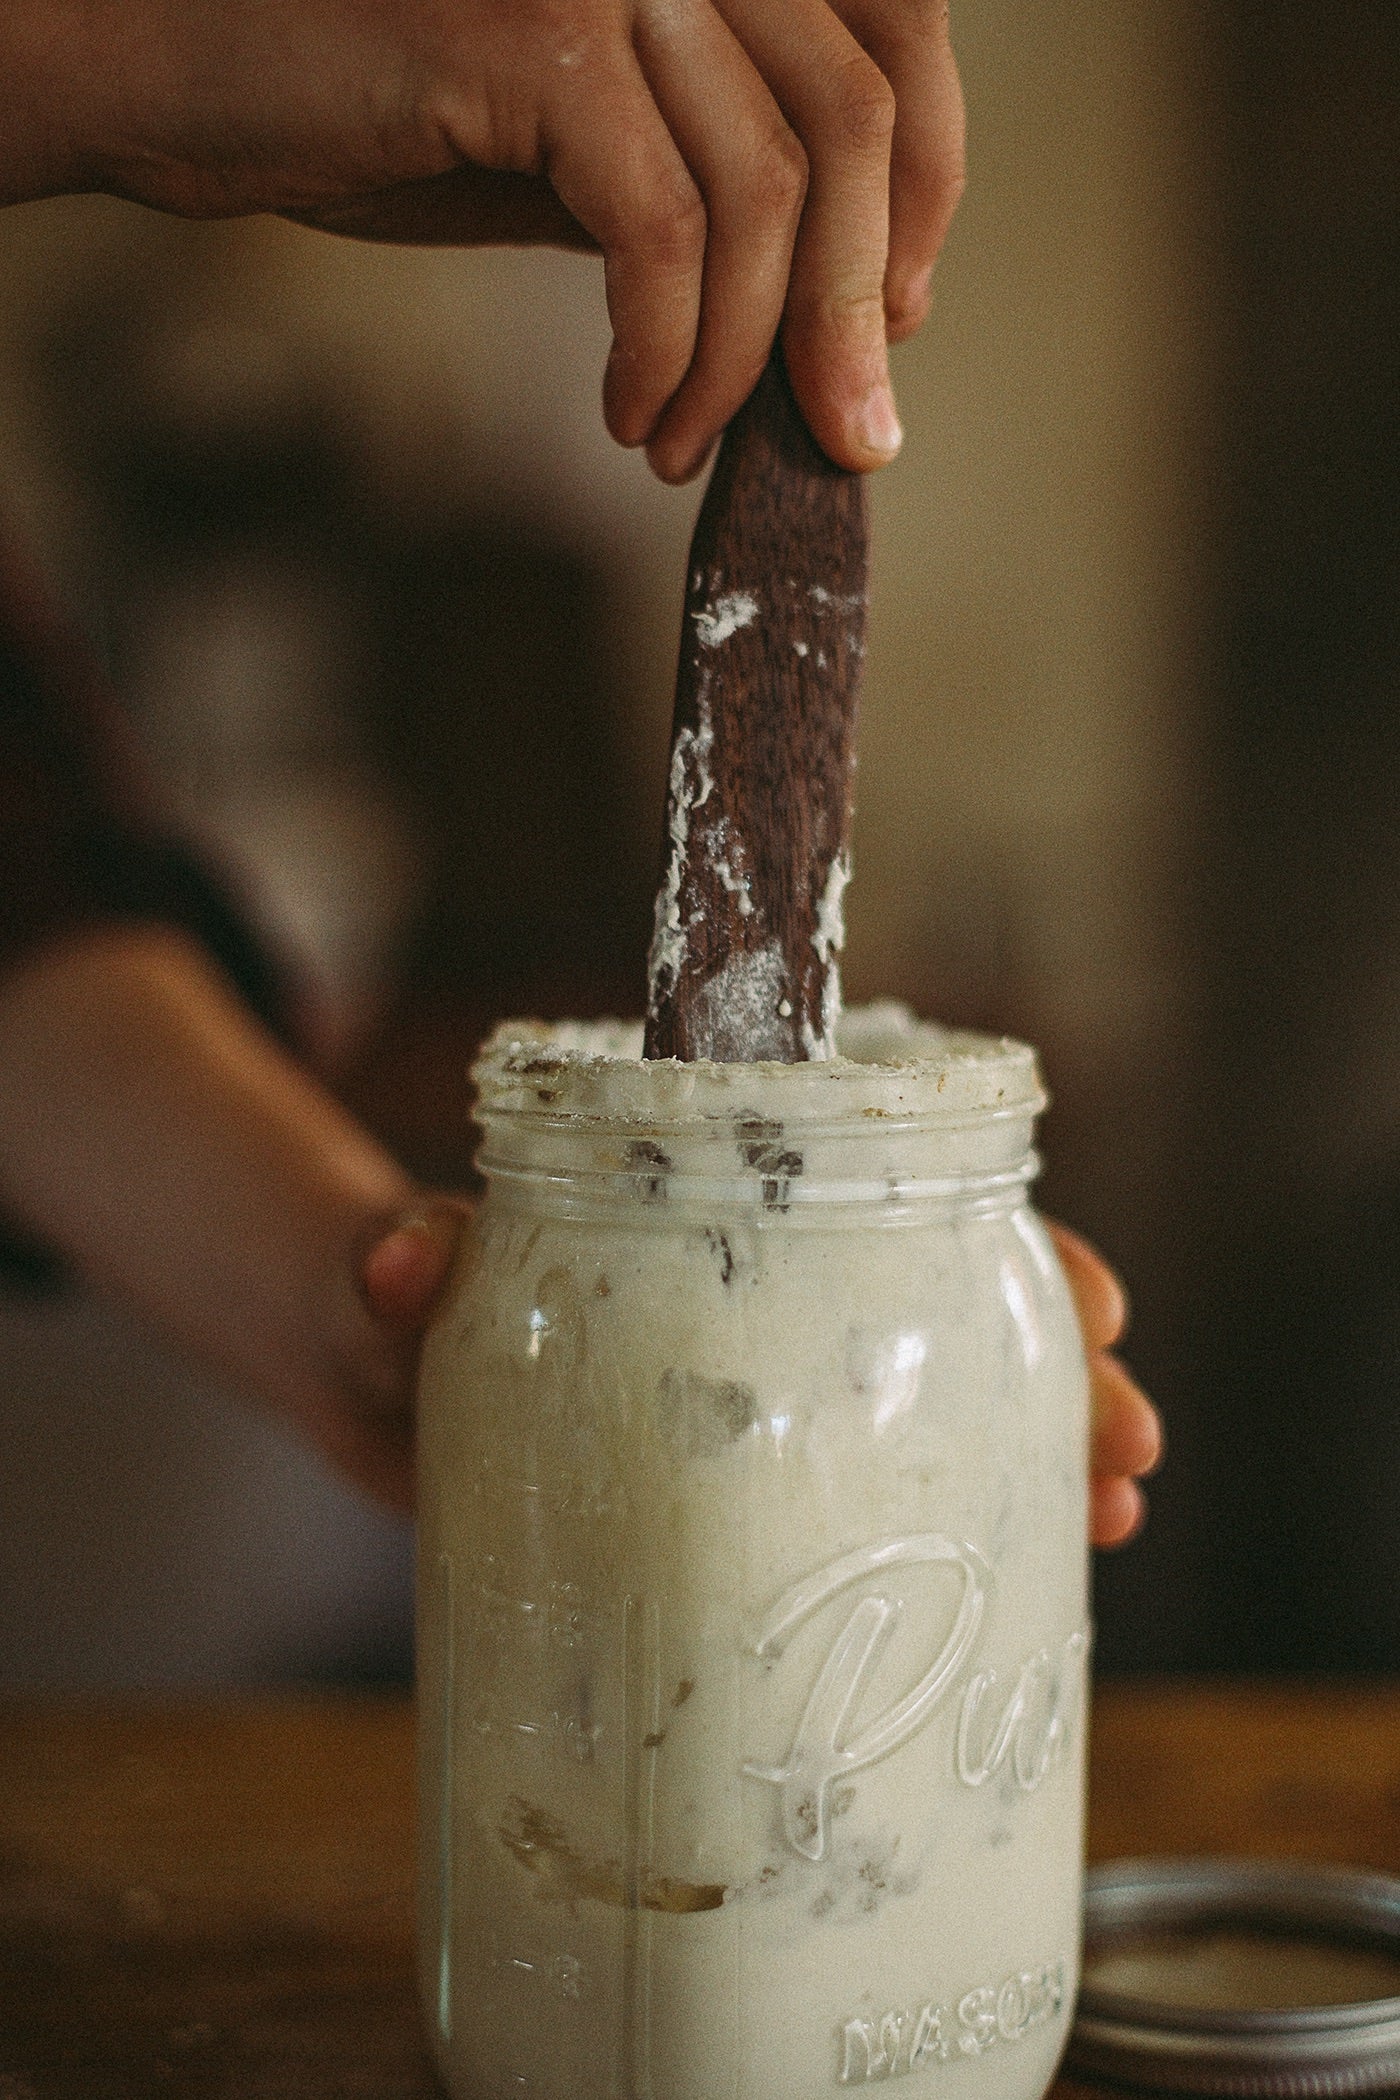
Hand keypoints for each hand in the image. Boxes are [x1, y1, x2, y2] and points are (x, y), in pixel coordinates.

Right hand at [2, 0, 963, 479]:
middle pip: (850, 116)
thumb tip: (842, 304)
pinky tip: (630, 412)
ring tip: (686, 444)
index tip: (894, 321)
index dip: (926, 188)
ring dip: (748, 356)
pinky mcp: (532, 30)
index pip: (889, 34)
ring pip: (765, 189)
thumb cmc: (374, 106)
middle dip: (860, 308)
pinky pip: (659, 228)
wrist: (177, 69)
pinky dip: (665, 347)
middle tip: (846, 439)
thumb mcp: (581, 144)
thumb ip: (702, 182)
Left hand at [359, 1207, 1161, 1549]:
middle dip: (1049, 1366)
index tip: (1090, 1290)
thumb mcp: (394, 1267)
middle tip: (1128, 1443)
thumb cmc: (389, 1286)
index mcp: (700, 1216)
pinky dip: (937, 1539)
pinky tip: (1015, 1585)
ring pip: (918, 1410)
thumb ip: (390, 1256)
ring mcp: (743, 1403)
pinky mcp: (718, 1500)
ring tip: (1111, 1519)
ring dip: (1030, 1455)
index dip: (996, 1233)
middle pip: (933, 1308)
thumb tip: (400, 1259)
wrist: (350, 1379)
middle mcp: (749, 1300)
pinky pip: (849, 1511)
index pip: (879, 1192)